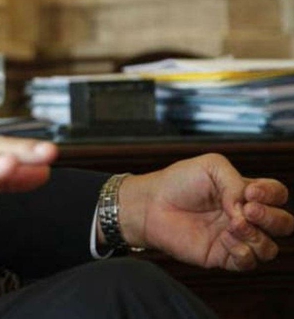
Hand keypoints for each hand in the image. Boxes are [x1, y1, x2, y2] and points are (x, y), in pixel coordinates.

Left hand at [117, 153, 292, 270]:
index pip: (277, 195)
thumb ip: (236, 183)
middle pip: (283, 223)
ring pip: (269, 247)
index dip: (272, 194)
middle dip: (272, 218)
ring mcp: (235, 238)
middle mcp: (245, 216)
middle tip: (247, 210)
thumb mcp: (211, 167)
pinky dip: (244, 253)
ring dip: (258, 236)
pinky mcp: (222, 256)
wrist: (151, 204)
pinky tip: (228, 241)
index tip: (252, 192)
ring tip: (234, 225)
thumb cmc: (178, 182)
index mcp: (245, 192)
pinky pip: (248, 262)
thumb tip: (246, 210)